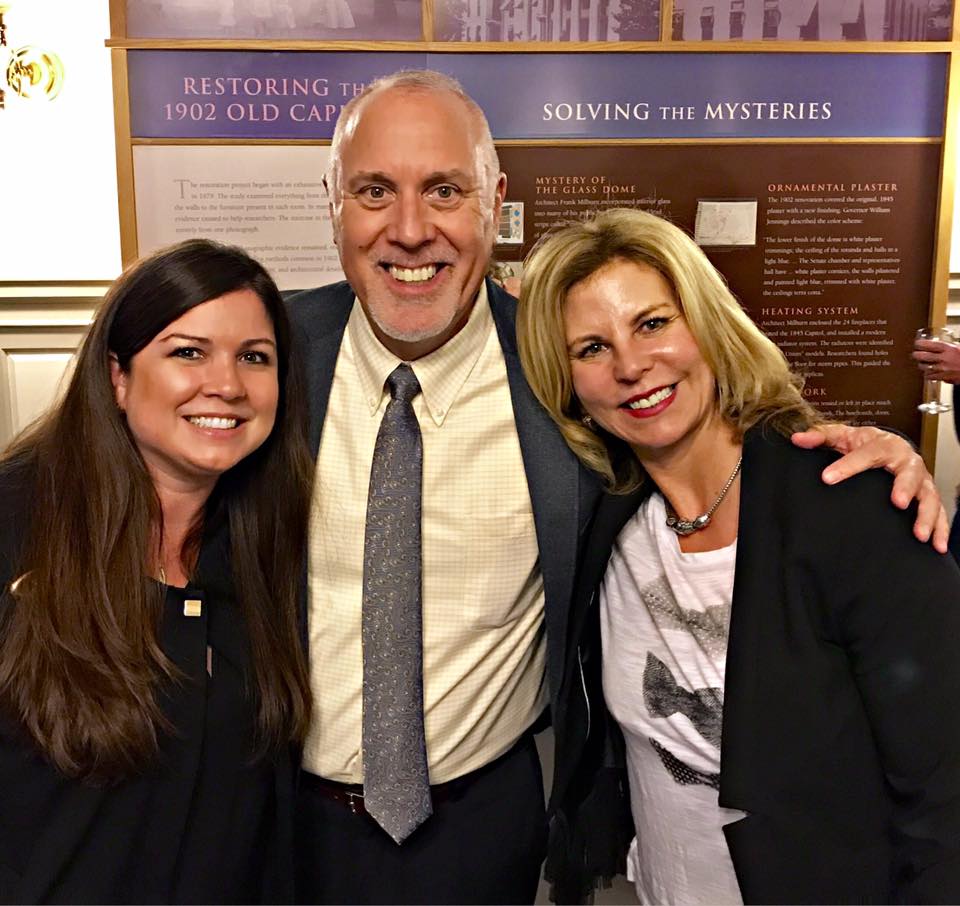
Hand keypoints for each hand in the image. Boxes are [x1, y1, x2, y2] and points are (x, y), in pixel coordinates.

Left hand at [791, 424, 947, 552]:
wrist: (889, 444)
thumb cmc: (865, 443)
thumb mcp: (842, 436)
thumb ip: (820, 436)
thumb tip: (798, 438)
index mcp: (883, 445)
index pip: (866, 453)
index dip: (847, 465)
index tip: (828, 477)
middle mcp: (906, 461)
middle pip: (910, 472)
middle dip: (905, 487)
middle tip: (897, 502)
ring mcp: (920, 479)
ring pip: (929, 495)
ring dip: (926, 514)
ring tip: (919, 534)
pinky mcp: (927, 495)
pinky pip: (939, 512)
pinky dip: (940, 528)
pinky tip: (935, 546)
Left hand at [912, 337, 959, 383]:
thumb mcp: (959, 348)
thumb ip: (948, 347)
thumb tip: (937, 347)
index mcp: (949, 348)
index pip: (928, 344)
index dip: (920, 344)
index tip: (917, 344)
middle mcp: (944, 358)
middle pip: (922, 355)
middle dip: (916, 355)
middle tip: (915, 354)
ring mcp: (943, 368)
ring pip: (924, 367)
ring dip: (921, 365)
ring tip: (922, 364)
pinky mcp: (944, 377)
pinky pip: (929, 376)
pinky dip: (928, 374)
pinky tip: (930, 372)